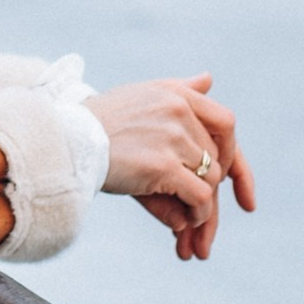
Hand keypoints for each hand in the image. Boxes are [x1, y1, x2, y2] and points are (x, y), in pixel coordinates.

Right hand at [84, 73, 255, 261]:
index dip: (233, 153)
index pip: (225, 122)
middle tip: (206, 211)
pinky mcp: (163, 165)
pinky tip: (185, 225)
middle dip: (214, 185)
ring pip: (211, 176)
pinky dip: (198, 213)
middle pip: (217, 155)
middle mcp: (179, 109)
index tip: (235, 182)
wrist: (68, 140)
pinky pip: (200, 195)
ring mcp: (172, 137)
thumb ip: (178, 89)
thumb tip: (209, 79)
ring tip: (192, 220)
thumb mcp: (141, 95)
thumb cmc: (100, 121)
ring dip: (204, 203)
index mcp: (176, 93)